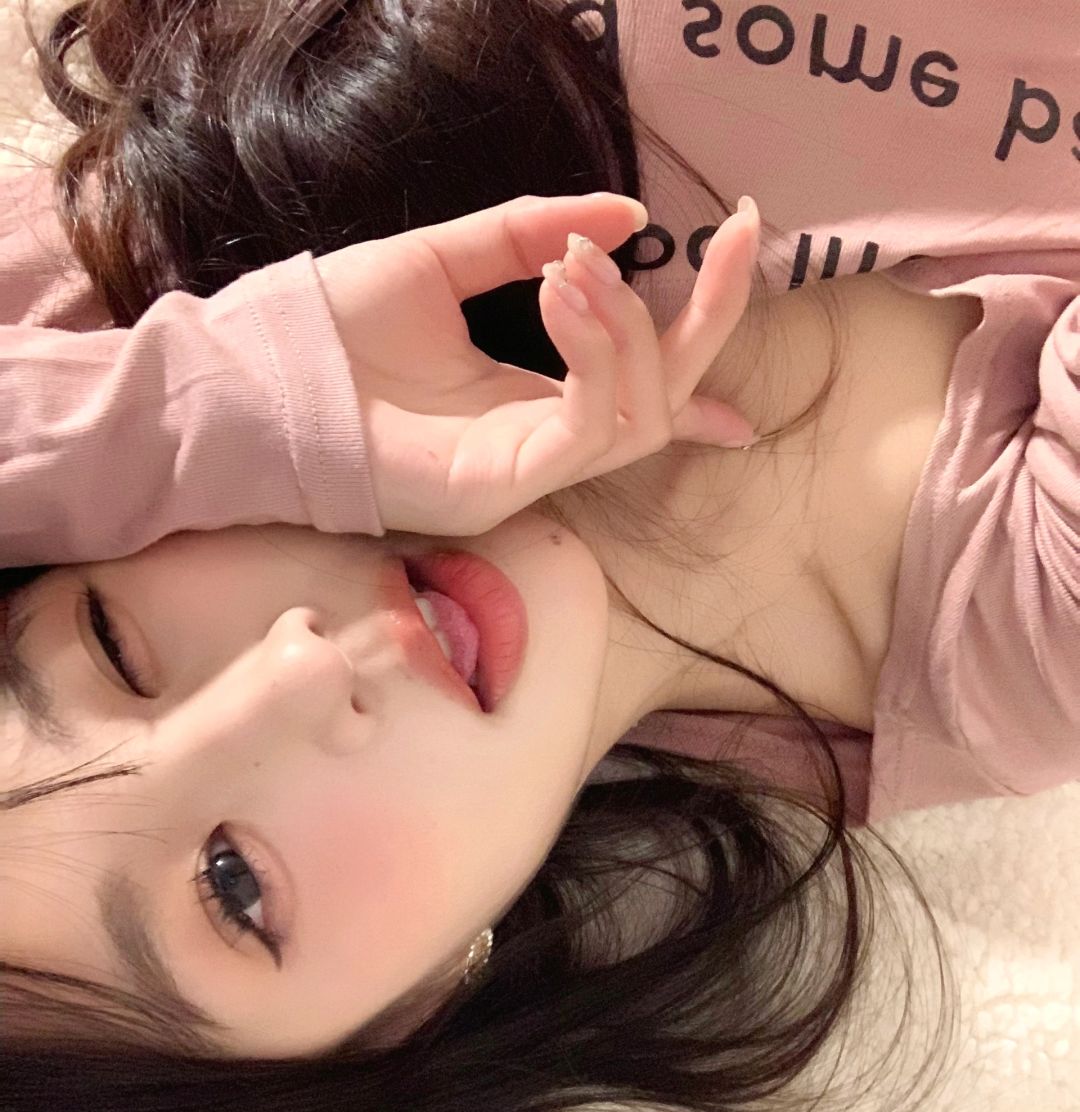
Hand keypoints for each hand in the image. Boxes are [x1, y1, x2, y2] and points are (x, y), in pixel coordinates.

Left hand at [314, 192, 760, 536]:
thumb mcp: (445, 261)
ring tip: (579, 267)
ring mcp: (525, 472)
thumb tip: (621, 218)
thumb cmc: (337, 330)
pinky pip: (588, 427)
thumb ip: (525, 235)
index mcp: (527, 396)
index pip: (639, 387)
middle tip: (741, 236)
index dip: (704, 343)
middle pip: (663, 400)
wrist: (260, 379)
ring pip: (639, 417)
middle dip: (713, 318)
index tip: (747, 257)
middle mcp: (539, 441)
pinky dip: (596, 353)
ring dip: (632, 327)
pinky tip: (568, 291)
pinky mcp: (505, 485)